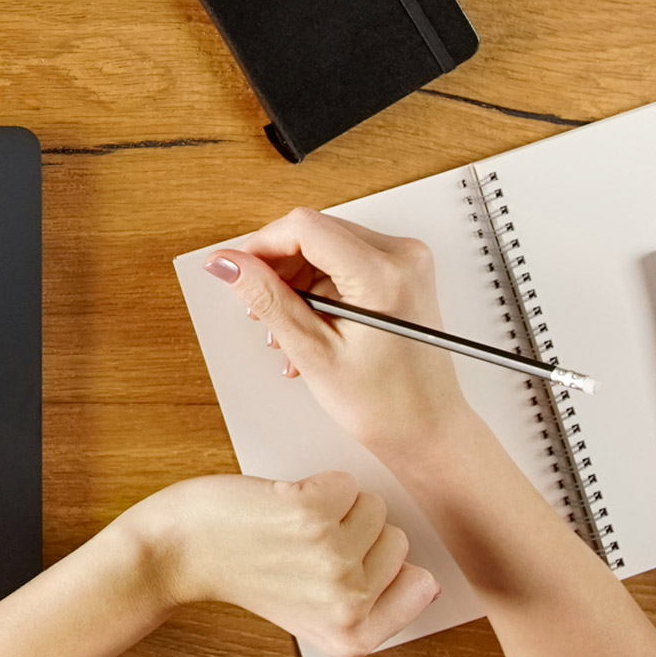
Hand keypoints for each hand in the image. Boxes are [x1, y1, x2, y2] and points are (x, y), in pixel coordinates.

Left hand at [115, 470, 439, 656]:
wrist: (181, 552)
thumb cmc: (242, 573)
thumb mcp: (312, 615)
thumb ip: (372, 608)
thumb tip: (426, 582)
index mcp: (355, 635)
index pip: (420, 584)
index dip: (381, 563)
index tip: (342, 565)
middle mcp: (350, 602)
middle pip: (397, 537)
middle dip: (354, 532)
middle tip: (301, 549)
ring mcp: (334, 557)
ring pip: (373, 505)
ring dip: (333, 507)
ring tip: (289, 528)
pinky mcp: (313, 515)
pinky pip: (346, 482)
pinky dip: (316, 484)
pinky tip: (282, 506)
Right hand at [205, 211, 474, 464]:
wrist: (427, 428)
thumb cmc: (386, 405)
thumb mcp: (313, 351)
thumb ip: (267, 299)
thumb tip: (228, 264)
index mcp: (384, 274)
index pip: (304, 228)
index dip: (262, 247)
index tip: (238, 270)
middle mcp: (402, 257)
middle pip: (314, 234)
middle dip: (279, 269)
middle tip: (262, 309)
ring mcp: (405, 263)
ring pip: (325, 247)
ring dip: (296, 283)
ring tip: (286, 329)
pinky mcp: (401, 273)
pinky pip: (344, 262)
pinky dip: (318, 289)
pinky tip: (309, 325)